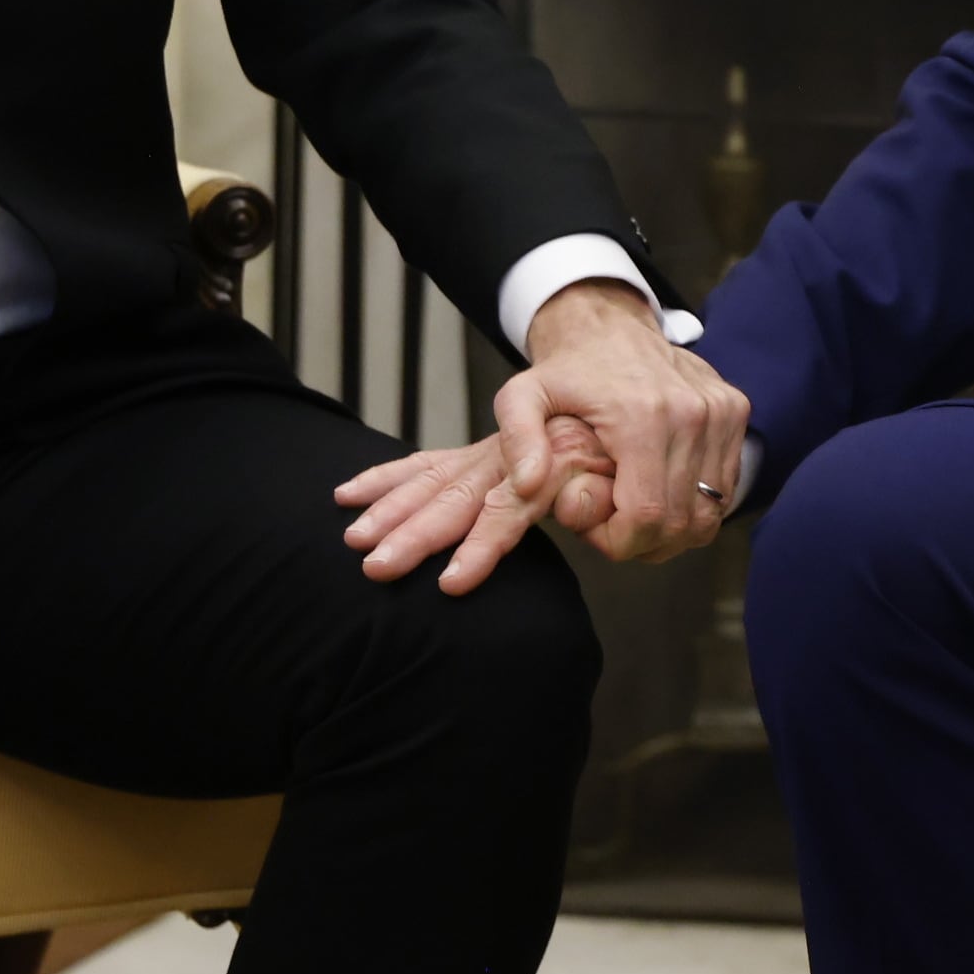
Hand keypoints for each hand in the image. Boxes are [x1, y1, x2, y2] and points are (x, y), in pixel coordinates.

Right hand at [333, 418, 608, 591]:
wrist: (614, 390)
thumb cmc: (623, 443)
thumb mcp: (625, 465)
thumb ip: (598, 491)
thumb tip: (571, 507)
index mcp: (546, 464)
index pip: (508, 509)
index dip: (480, 546)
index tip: (449, 583)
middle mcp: (506, 459)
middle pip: (455, 498)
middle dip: (413, 534)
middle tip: (376, 566)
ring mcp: (485, 456)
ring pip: (431, 481)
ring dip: (390, 509)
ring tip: (354, 536)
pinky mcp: (475, 456)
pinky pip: (424, 464)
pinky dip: (385, 479)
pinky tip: (349, 494)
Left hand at [504, 278, 749, 561]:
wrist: (612, 326)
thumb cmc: (567, 371)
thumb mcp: (521, 397)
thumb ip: (516, 440)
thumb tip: (529, 485)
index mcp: (643, 416)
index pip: (646, 516)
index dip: (618, 541)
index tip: (593, 530)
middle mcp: (693, 414)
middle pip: (679, 522)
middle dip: (641, 542)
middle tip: (611, 524)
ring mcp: (721, 412)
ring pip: (707, 514)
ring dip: (671, 531)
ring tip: (634, 512)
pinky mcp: (736, 411)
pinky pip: (724, 490)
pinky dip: (693, 506)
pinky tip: (660, 492)